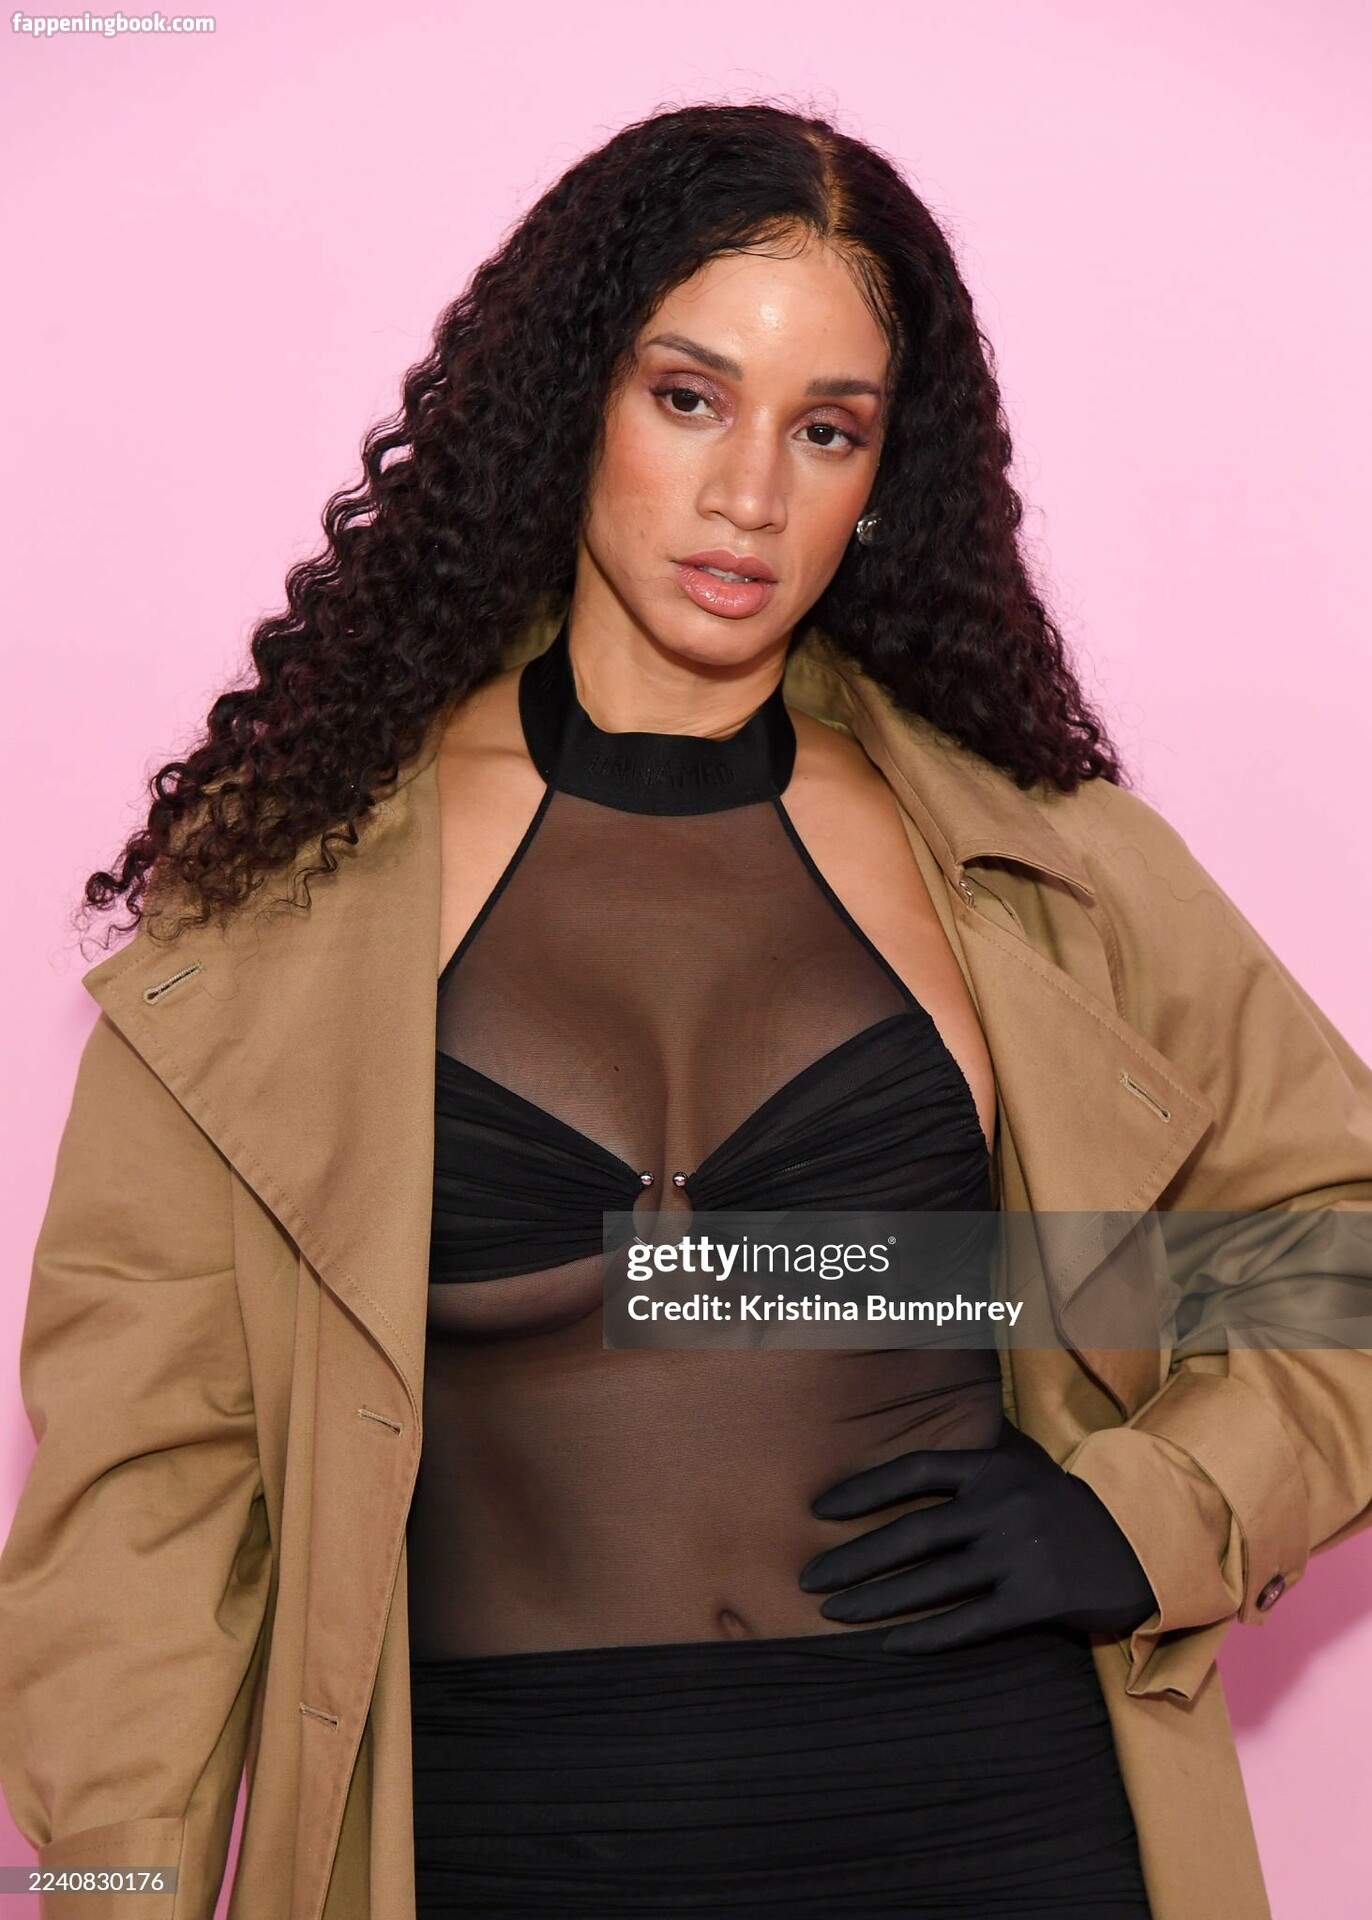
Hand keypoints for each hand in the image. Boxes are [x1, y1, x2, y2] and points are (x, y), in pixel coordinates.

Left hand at [797, 1416, 1157, 1653]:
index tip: (817, 1509)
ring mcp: (1022, 1552)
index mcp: (995, 1467)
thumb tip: (908, 1448)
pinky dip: (927, 1635)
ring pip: (933, 1581)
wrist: (1142, 1547)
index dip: (863, 1489)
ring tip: (833, 1613)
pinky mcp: (1040, 1598)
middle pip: (912, 1533)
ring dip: (876, 1600)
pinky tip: (890, 1645)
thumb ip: (973, 1461)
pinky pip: (971, 1622)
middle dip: (852, 1557)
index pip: (915, 1470)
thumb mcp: (1024, 1469)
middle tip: (807, 1578)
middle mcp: (1004, 1505)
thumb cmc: (1066, 1508)